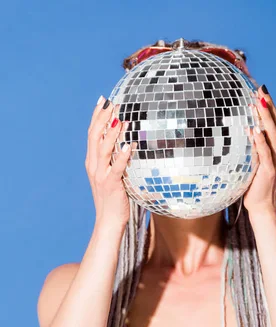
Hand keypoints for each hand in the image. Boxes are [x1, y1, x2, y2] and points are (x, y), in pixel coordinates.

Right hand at [85, 96, 137, 228]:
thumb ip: (115, 162)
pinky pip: (117, 167)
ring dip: (113, 133)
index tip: (103, 101)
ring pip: (104, 149)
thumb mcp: (112, 177)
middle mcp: (94, 166)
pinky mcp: (111, 184)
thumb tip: (128, 146)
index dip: (96, 116)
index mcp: (92, 163)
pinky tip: (129, 145)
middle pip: (95, 136)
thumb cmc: (114, 199)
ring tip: (122, 119)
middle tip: (113, 103)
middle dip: (103, 118)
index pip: (92, 134)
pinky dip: (123, 155)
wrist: (108, 221)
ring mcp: (101, 175)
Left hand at [243, 86, 275, 215]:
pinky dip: (261, 141)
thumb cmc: (256, 185)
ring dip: (265, 118)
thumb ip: (254, 148)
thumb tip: (245, 131)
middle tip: (260, 89)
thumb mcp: (255, 163)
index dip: (270, 107)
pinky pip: (265, 152)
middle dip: (268, 106)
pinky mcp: (270, 171)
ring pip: (273, 135)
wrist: (264, 207)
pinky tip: (254, 130)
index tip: (261, 91)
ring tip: (258, 103)